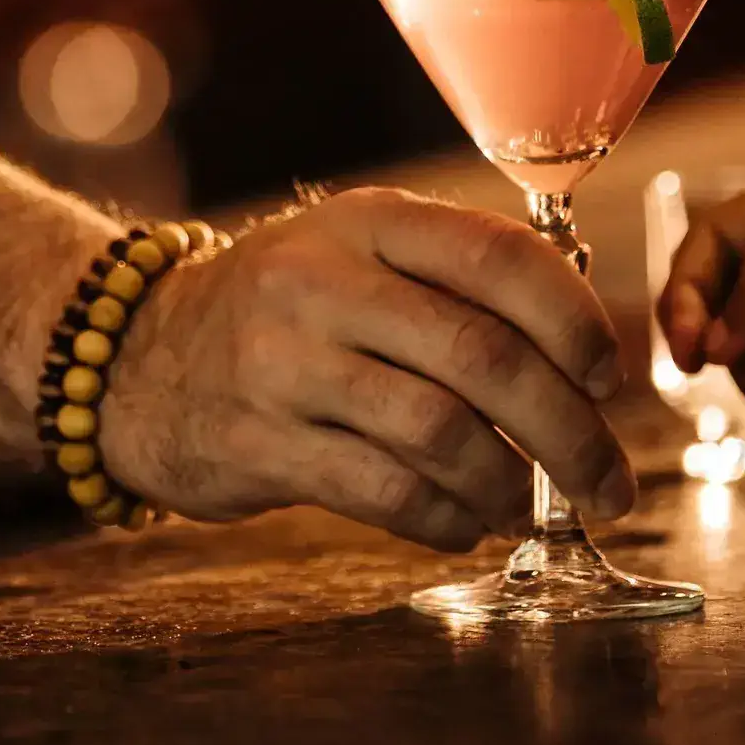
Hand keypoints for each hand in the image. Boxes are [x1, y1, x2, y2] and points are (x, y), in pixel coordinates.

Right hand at [97, 189, 632, 551]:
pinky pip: (384, 492)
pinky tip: (467, 523)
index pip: (499, 257)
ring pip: (440, 432)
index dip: (574, 322)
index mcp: (368, 221)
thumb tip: (592, 346)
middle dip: (569, 431)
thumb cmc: (287, 310)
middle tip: (610, 481)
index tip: (610, 380)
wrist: (134, 357)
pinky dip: (446, 518)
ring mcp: (283, 364)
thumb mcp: (358, 253)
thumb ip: (459, 280)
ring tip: (530, 506)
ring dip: (509, 484)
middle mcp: (323, 282)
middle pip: (483, 358)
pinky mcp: (257, 444)